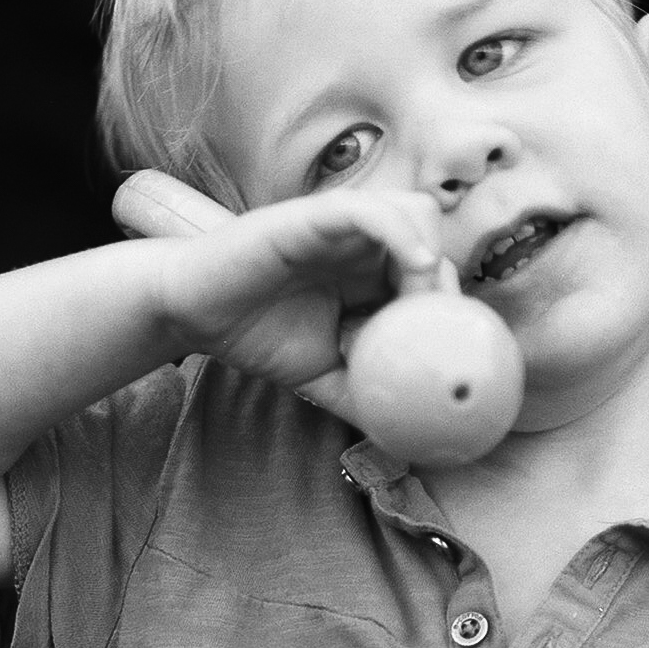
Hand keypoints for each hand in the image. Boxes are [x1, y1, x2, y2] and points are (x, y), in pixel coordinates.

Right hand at [150, 185, 445, 407]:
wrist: (196, 317)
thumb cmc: (258, 339)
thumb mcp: (324, 379)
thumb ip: (367, 397)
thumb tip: (416, 437)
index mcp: (371, 273)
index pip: (433, 275)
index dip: (451, 305)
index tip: (453, 349)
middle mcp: (364, 243)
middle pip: (435, 240)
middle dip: (445, 285)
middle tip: (436, 329)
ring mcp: (343, 225)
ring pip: (415, 213)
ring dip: (428, 253)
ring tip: (419, 300)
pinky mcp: (315, 214)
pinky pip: (371, 211)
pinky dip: (402, 232)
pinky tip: (416, 266)